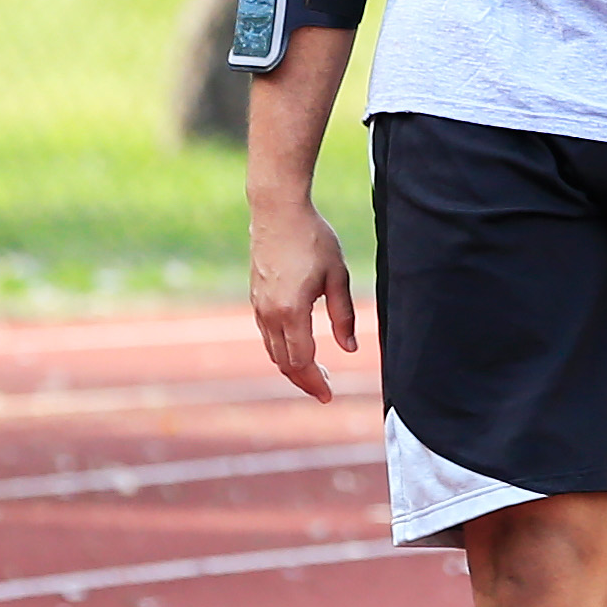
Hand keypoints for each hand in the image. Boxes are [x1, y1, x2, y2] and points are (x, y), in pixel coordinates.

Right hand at [252, 199, 360, 398]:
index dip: (315, 382)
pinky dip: (282, 350)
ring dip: (293, 367)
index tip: (329, 395)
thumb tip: (350, 350)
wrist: (277, 212)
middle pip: (284, 363)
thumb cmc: (313, 239)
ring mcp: (258, 306)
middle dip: (305, 380)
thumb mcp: (338, 276)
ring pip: (273, 351)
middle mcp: (269, 314)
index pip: (301, 362)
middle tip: (327, 389)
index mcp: (292, 311)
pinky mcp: (256, 299)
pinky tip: (300, 349)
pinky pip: (267, 336)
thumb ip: (344, 316)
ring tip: (318, 372)